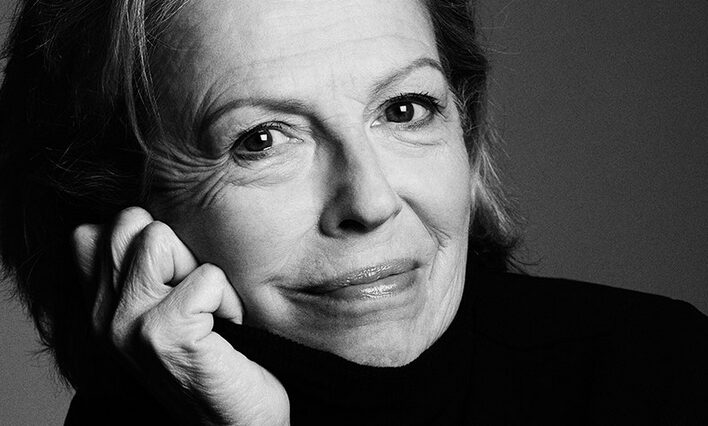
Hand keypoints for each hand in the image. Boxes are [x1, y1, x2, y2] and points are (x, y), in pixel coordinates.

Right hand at [72, 207, 289, 424]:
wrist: (233, 424)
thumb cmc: (210, 362)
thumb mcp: (164, 314)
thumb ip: (145, 273)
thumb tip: (151, 219)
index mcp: (100, 307)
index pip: (95, 232)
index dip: (146, 239)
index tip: (175, 280)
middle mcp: (103, 316)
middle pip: (130, 222)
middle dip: (177, 247)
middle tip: (197, 295)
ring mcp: (127, 325)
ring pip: (159, 238)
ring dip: (201, 271)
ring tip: (210, 311)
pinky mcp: (162, 335)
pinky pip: (206, 277)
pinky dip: (228, 300)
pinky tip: (227, 330)